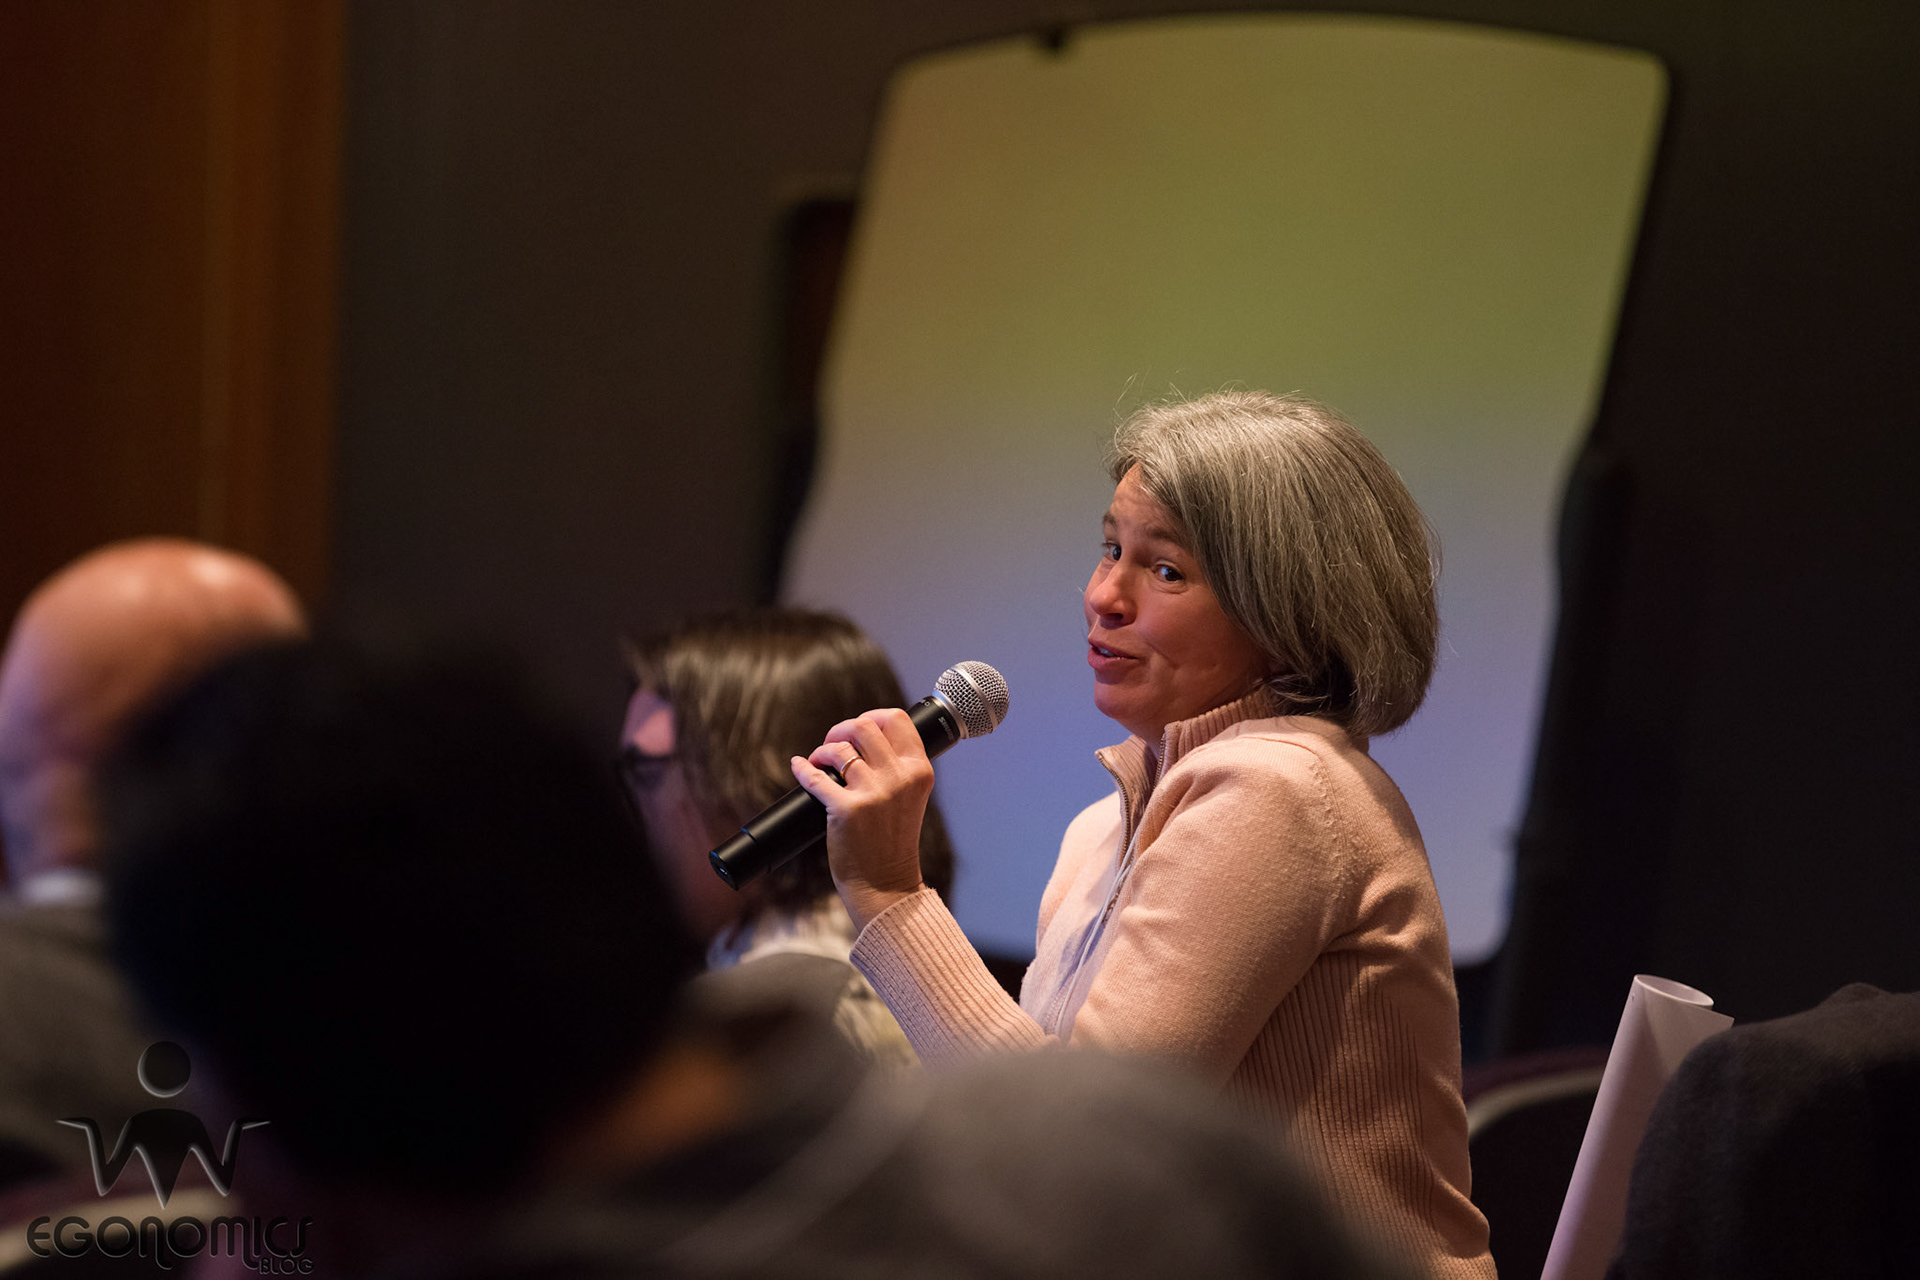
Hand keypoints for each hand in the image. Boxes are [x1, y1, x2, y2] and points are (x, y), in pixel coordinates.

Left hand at [790, 707, 931, 931]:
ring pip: (839, 748)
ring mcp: (875, 793)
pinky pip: (815, 777)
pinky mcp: (848, 810)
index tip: (857, 730)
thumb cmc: (893, 841)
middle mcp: (900, 778)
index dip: (871, 716)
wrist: (886, 884)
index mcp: (919, 771)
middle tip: (832, 745)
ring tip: (819, 762)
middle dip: (841, 729)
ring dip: (822, 751)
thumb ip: (897, 767)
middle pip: (864, 725)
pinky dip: (802, 768)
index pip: (896, 719)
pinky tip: (799, 767)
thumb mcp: (910, 797)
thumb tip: (863, 738)